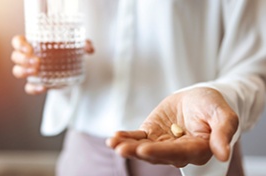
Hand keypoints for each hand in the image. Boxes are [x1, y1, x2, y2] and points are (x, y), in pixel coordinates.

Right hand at [11, 35, 94, 94]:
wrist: (71, 67)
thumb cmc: (68, 51)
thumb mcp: (76, 46)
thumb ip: (84, 45)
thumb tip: (90, 48)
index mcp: (34, 43)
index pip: (18, 41)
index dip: (19, 44)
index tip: (29, 48)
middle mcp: (29, 57)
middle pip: (15, 57)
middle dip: (22, 59)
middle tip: (37, 61)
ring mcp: (32, 71)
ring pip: (18, 71)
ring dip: (23, 71)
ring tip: (36, 71)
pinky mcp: (37, 83)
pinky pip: (29, 88)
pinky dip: (33, 89)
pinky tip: (43, 87)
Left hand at [106, 87, 237, 166]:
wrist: (197, 98)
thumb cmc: (212, 105)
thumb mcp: (223, 113)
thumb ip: (223, 132)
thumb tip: (223, 154)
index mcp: (198, 149)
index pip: (180, 153)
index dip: (162, 152)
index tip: (144, 150)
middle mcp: (179, 151)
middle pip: (158, 154)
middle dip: (139, 152)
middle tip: (122, 149)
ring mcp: (163, 144)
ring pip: (145, 148)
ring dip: (128, 146)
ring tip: (113, 143)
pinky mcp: (152, 134)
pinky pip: (138, 138)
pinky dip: (127, 137)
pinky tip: (114, 137)